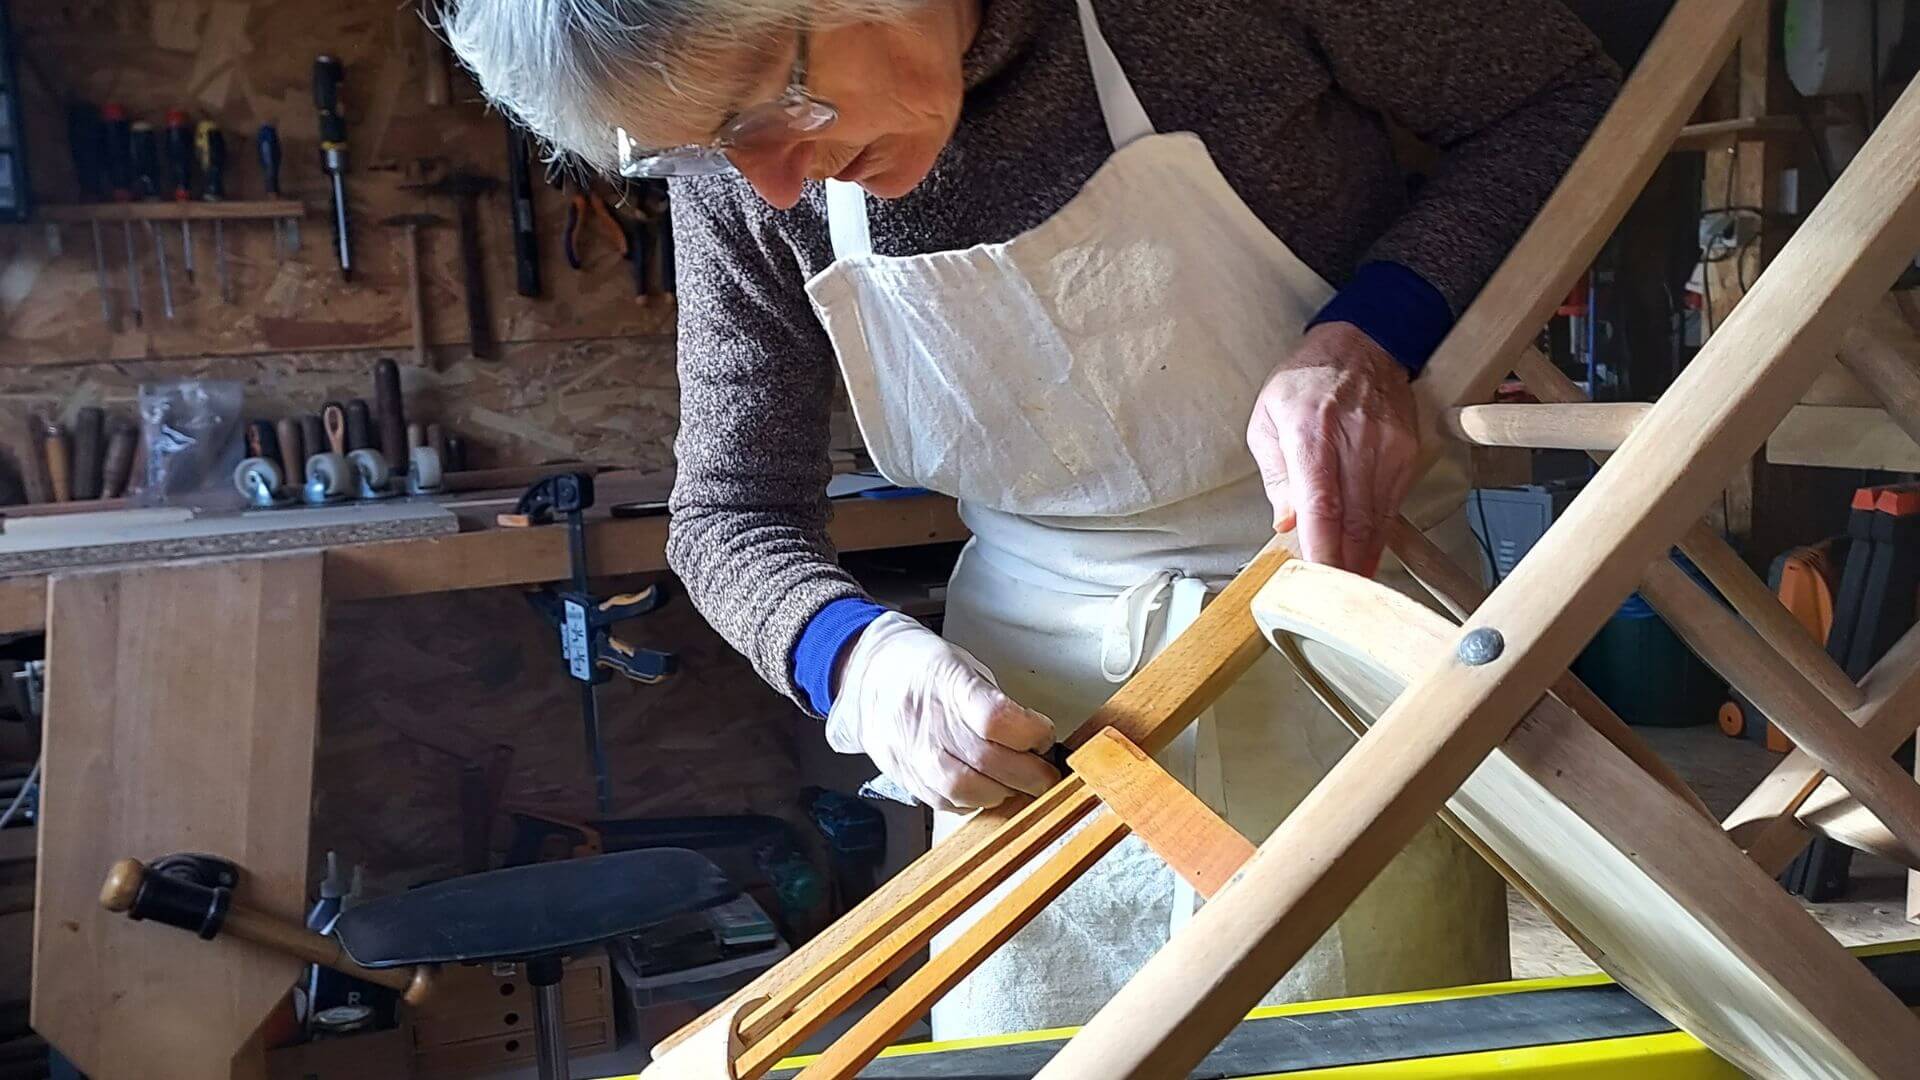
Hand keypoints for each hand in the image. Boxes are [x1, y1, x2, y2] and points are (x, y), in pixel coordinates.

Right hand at [826, 612, 1059, 812]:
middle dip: (1030, 775)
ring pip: (965, 790)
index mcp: (948, 682)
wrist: (868, 674)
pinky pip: (944, 802)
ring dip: (1002, 793)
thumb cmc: (924, 667)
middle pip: (987, 760)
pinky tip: (985, 790)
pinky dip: (973, 803)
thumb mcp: (965, 665)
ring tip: (1015, 784)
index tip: (1044, 735)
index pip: (996, 719)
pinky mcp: (903, 775)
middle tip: (1045, 774)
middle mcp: (928, 720)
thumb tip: (1033, 739)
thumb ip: (996, 703)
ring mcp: (912, 752)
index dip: (1031, 733)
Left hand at [1247, 322, 1416, 576]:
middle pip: (1355, 519)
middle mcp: (1356, 441)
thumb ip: (1275, 474)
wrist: (1362, 343)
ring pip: (1377, 518)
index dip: (1323, 548)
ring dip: (1363, 556)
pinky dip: (1377, 534)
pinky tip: (1365, 555)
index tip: (1319, 581)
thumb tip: (1287, 523)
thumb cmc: (1304, 383)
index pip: (1322, 503)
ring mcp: (1388, 448)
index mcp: (1311, 432)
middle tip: (1332, 602)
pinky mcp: (1408, 453)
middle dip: (1344, 565)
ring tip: (1347, 589)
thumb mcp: (1266, 419)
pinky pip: (1392, 504)